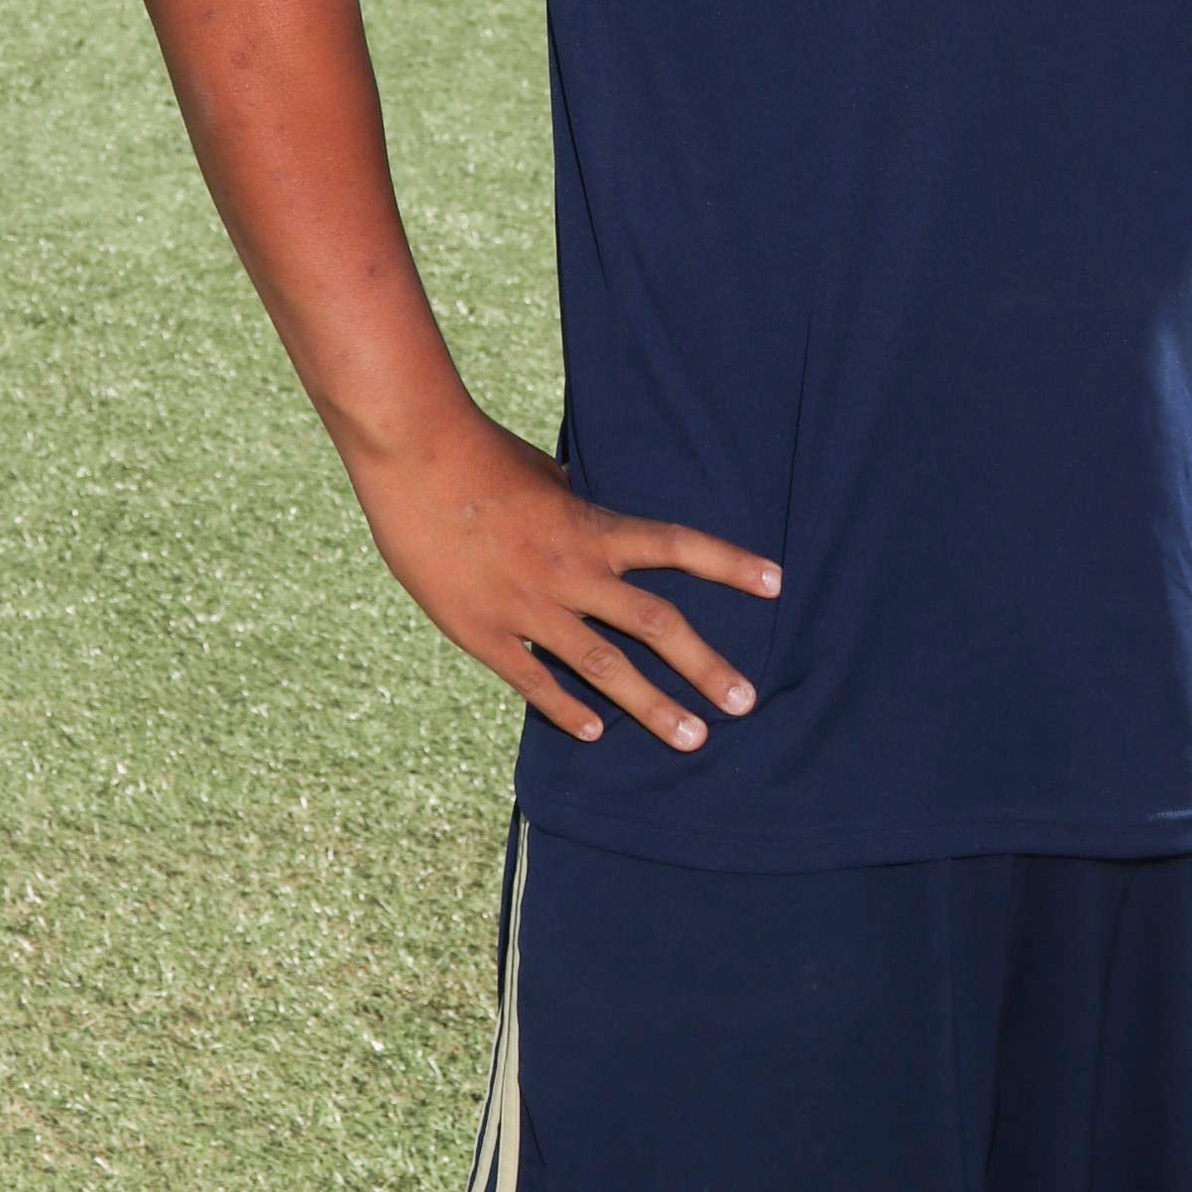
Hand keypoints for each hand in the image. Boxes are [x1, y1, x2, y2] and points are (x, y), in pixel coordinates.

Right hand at [343, 405, 781, 746]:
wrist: (415, 460)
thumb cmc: (480, 453)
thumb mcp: (545, 472)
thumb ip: (576, 500)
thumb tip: (592, 503)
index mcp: (593, 525)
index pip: (679, 546)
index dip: (730, 564)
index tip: (776, 582)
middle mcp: (574, 572)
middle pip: (656, 625)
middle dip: (705, 666)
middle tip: (745, 702)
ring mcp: (530, 607)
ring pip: (605, 668)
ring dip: (652, 706)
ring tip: (692, 738)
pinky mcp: (484, 632)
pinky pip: (536, 681)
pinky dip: (566, 709)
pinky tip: (593, 734)